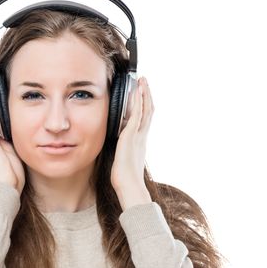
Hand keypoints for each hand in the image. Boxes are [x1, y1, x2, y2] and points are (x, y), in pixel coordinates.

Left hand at [110, 77, 153, 194]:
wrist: (129, 186)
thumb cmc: (124, 178)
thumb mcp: (123, 160)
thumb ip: (122, 151)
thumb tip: (118, 150)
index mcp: (139, 142)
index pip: (144, 119)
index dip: (145, 106)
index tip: (143, 94)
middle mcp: (141, 136)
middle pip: (148, 111)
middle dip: (147, 96)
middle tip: (145, 82)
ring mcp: (138, 135)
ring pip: (145, 110)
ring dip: (144, 94)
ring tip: (142, 81)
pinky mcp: (131, 136)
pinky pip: (136, 115)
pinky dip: (137, 102)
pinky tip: (136, 92)